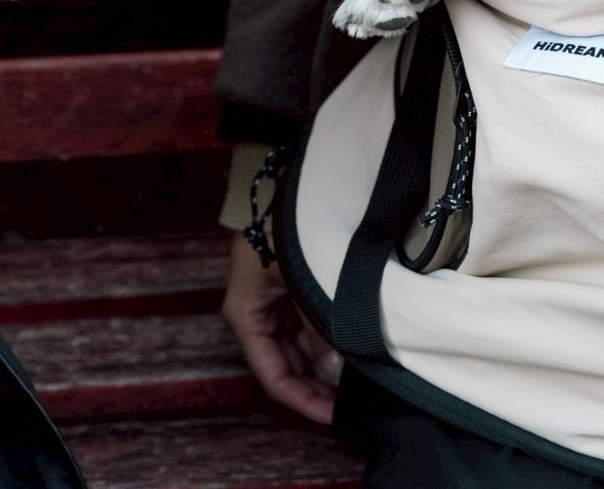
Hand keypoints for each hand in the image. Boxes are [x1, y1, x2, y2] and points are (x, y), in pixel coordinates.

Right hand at [222, 233, 339, 424]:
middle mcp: (256, 316)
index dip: (303, 401)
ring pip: (298, 351)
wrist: (294, 187)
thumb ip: (318, 329)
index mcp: (246, 316)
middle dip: (316, 387)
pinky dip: (325, 345)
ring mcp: (273, 304)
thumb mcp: (303, 284)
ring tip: (357, 382)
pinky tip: (349, 355)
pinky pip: (306, 330)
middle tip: (353, 404)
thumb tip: (335, 372)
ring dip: (323, 367)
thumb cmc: (286, 232)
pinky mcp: (288, 293)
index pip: (273, 376)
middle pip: (286, 366)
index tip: (335, 416)